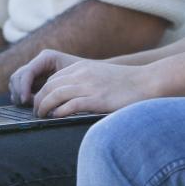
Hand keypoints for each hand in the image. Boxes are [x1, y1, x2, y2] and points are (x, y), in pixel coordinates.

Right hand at [8, 49, 83, 105]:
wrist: (94, 76)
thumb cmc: (86, 77)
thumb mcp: (73, 80)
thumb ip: (58, 88)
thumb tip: (42, 102)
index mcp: (46, 58)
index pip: (27, 72)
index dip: (23, 87)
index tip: (25, 100)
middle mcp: (39, 62)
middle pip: (18, 76)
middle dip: (19, 92)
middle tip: (26, 105)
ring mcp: (35, 71)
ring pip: (16, 82)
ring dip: (19, 95)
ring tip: (30, 105)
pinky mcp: (35, 80)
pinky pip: (21, 88)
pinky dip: (23, 97)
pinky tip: (32, 104)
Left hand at [31, 58, 153, 117]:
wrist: (147, 81)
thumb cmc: (126, 83)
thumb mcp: (100, 76)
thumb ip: (85, 82)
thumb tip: (69, 99)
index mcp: (82, 68)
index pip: (53, 79)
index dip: (43, 92)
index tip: (40, 103)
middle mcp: (82, 74)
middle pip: (50, 86)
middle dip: (39, 100)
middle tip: (37, 112)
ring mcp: (89, 86)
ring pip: (55, 95)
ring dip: (44, 107)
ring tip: (41, 116)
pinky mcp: (97, 99)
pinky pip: (70, 105)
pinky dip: (59, 112)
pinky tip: (56, 118)